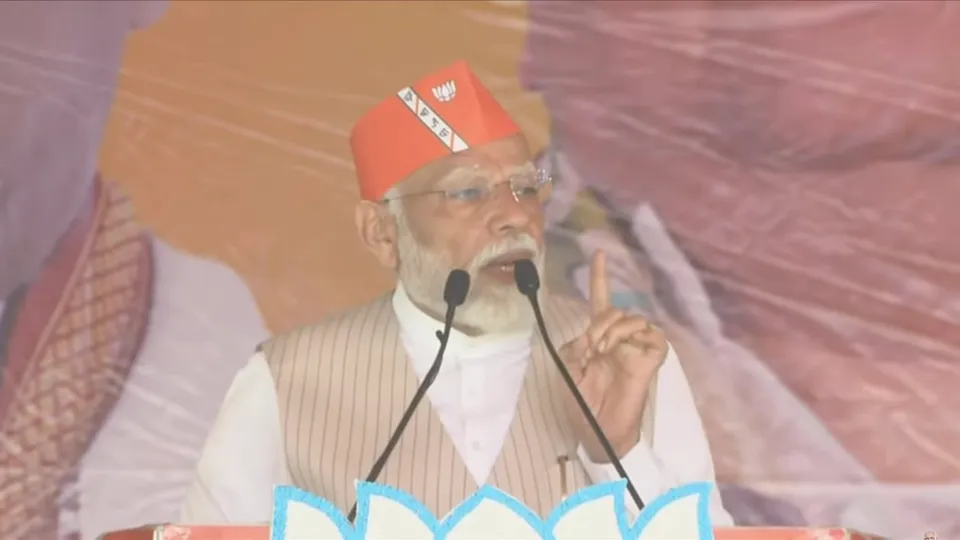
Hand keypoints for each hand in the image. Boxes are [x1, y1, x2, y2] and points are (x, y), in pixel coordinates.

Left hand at [560, 250, 667, 462]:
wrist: (598, 430)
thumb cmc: (582, 403)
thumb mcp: (568, 369)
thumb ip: (576, 345)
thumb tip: (591, 334)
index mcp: (598, 337)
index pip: (601, 300)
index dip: (600, 277)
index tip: (599, 253)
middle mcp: (620, 338)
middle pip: (616, 310)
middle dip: (601, 323)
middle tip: (591, 346)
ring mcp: (637, 348)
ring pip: (634, 319)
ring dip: (615, 330)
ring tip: (604, 351)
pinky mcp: (652, 361)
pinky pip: (654, 337)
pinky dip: (637, 339)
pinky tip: (625, 351)